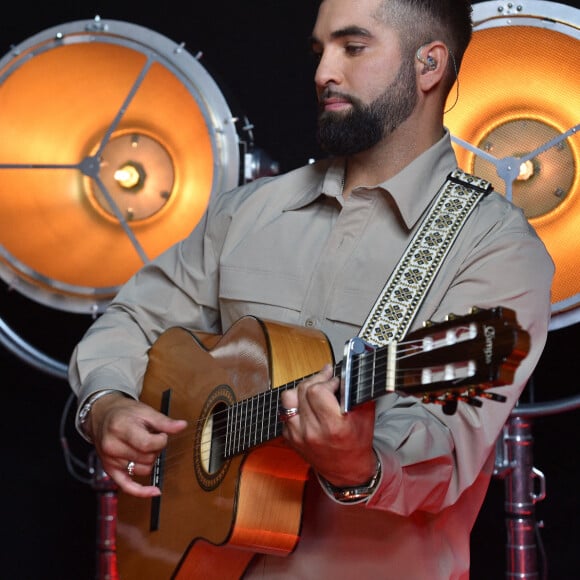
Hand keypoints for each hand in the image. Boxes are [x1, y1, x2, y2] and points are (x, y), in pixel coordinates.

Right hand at [85, 392, 186, 496]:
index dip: (161, 440)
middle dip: (155, 449)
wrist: (102, 415)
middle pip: (147, 458)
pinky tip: (155, 491)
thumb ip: (164, 421)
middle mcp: (112, 447)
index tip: (161, 434)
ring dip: (149, 460)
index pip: (148, 444)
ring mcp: (110, 461)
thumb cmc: (124, 412)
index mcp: (121, 429)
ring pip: (143, 470)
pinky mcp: (110, 470)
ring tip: (142, 446)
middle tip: (150, 437)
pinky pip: (127, 486)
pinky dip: (141, 491)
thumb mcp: (145, 411)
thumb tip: (182, 426)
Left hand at [280, 364, 376, 486]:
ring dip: (301, 390)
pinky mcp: (290, 438)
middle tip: (326, 379)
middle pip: (303, 390)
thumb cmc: (357, 442)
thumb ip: (356, 392)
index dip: (327, 381)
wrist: (347, 470)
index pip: (317, 391)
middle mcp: (311, 432)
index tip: (335, 381)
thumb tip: (346, 372)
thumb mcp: (365, 416)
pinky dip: (296, 405)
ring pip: (288, 398)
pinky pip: (286, 411)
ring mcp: (298, 436)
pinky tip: (308, 406)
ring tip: (313, 389)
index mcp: (332, 426)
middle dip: (316, 380)